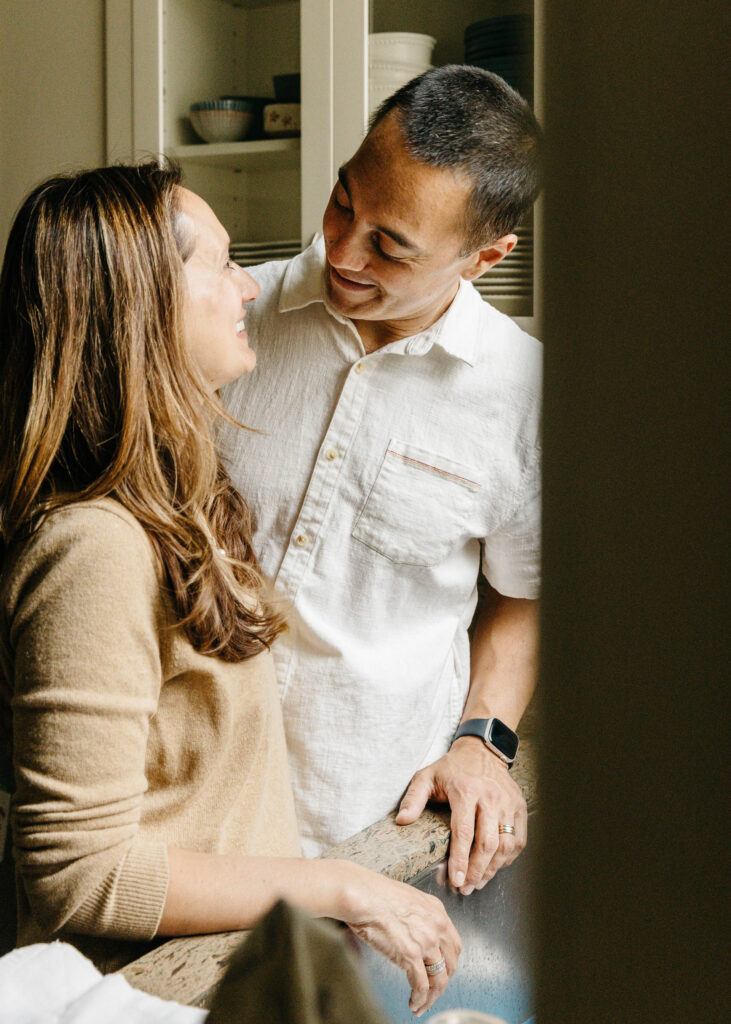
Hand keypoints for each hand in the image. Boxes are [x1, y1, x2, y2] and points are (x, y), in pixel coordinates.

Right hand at [339, 863, 461, 1016]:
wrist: (362, 894)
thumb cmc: (375, 894)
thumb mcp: (407, 900)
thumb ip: (418, 918)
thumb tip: (414, 934)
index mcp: (437, 911)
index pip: (453, 945)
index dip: (448, 963)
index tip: (440, 971)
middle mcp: (437, 926)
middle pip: (450, 964)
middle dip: (442, 981)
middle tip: (433, 991)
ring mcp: (426, 941)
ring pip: (439, 979)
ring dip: (432, 996)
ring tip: (422, 1005)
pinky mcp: (411, 955)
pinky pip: (422, 985)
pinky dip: (420, 999)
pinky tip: (414, 1003)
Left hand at [395, 736, 526, 892]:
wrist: (482, 751)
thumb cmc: (451, 768)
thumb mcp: (426, 777)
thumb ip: (413, 799)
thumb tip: (402, 821)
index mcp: (466, 791)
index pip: (464, 832)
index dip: (460, 860)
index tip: (455, 881)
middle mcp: (490, 797)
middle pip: (487, 843)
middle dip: (477, 871)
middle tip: (466, 888)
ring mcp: (508, 803)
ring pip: (505, 845)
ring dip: (492, 869)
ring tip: (478, 883)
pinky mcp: (519, 807)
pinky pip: (519, 840)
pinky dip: (508, 858)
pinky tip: (494, 867)